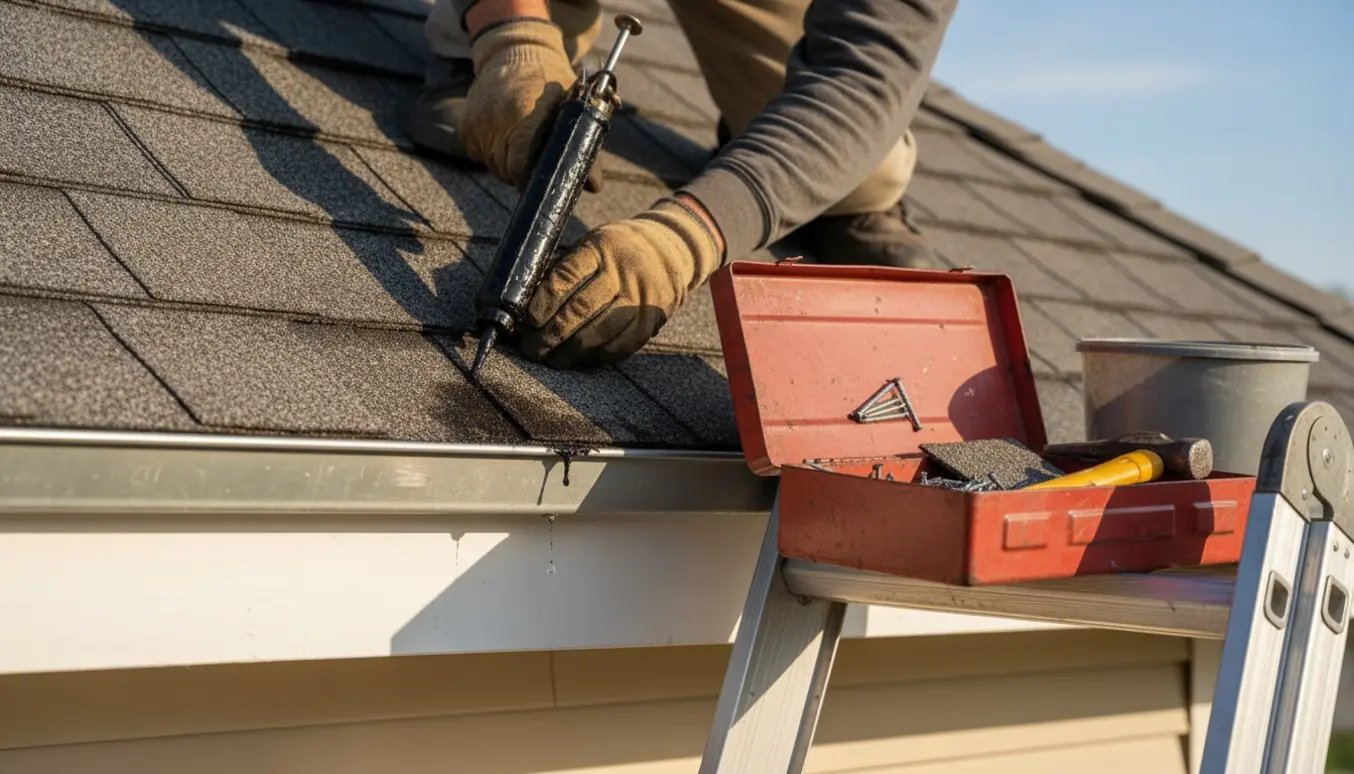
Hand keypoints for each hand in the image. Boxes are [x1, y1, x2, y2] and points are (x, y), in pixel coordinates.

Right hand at [461, 18, 600, 190]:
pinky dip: (493, 154)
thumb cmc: (551, 81)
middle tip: (536, 166)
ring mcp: (477, 122)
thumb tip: (593, 186)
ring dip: (507, 165)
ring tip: (522, 148)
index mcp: (524, 112)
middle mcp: (495, 118)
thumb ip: (584, 144)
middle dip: (521, 174)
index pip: (519, 163)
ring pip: (493, 165)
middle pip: (505, 169)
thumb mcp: (573, 105)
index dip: (529, 178)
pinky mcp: (465, 126)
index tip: (540, 180)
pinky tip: (505, 138)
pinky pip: (479, 155)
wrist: (515, 54)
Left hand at [520, 197, 724, 367]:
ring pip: (601, 331)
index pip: (567, 275)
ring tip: (552, 360)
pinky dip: (598, 356)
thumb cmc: (617, 250)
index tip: (527, 321)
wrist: (670, 248)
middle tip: (532, 349)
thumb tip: (528, 307)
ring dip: (571, 351)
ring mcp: (640, 296)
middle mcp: (622, 271)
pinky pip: (622, 344)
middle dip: (551, 334)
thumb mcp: (593, 245)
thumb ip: (566, 270)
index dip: (544, 301)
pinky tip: (581, 360)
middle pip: (581, 308)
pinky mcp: (652, 318)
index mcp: (600, 247)